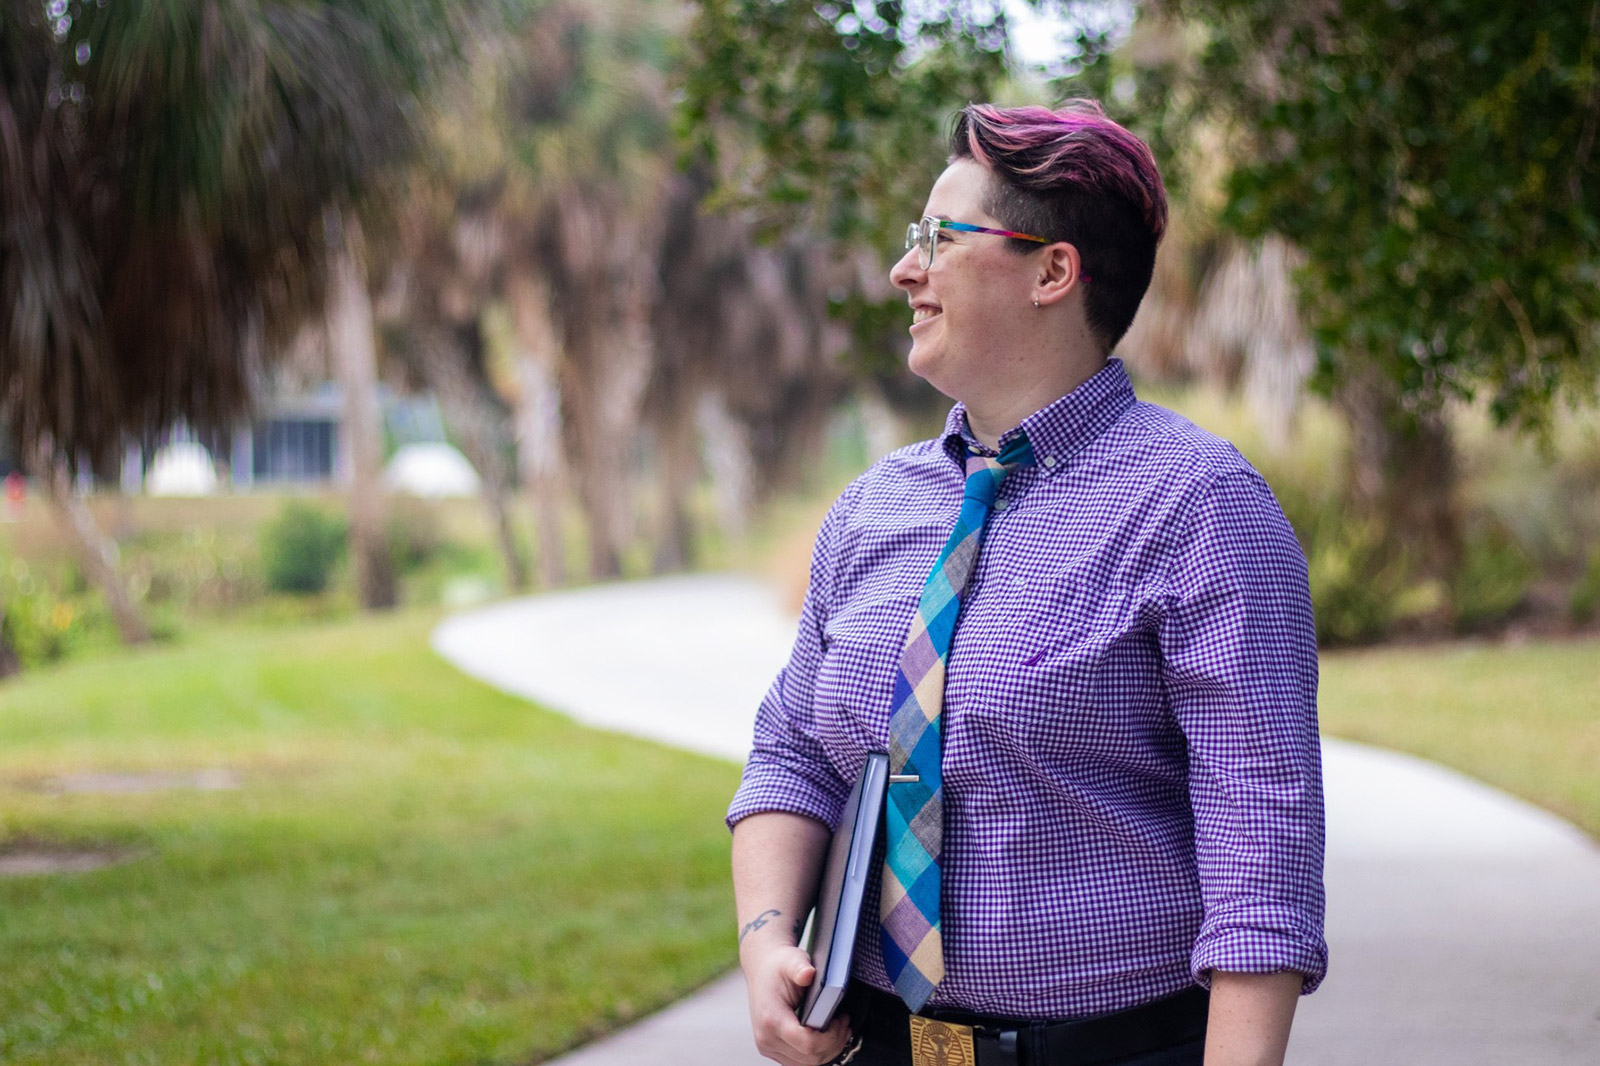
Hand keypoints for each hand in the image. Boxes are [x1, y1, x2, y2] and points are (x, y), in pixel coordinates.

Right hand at [743, 942, 852, 1065]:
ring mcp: (768, 1046)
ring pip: (806, 1064)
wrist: (761, 969)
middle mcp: (766, 1038)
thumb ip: (800, 967)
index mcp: (771, 1018)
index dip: (830, 1038)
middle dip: (833, 1044)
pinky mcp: (773, 1049)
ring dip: (827, 1051)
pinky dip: (817, 1053)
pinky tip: (828, 1037)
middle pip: (810, 1058)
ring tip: (839, 1030)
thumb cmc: (779, 965)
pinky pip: (800, 1062)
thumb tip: (808, 973)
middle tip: (845, 1024)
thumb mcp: (791, 960)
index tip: (841, 1020)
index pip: (807, 1044)